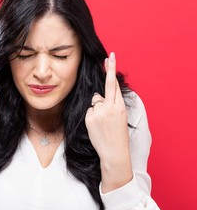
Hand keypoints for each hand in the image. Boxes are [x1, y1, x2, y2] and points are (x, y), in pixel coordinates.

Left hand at [85, 52, 131, 191]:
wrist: (114, 152)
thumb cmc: (117, 135)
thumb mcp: (119, 117)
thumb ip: (110, 104)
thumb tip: (98, 96)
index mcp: (120, 107)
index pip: (115, 85)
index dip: (112, 71)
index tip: (111, 58)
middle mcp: (111, 107)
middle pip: (107, 86)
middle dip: (109, 70)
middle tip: (108, 57)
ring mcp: (100, 112)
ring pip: (95, 101)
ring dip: (97, 108)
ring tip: (103, 122)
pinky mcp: (90, 118)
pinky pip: (89, 110)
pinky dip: (91, 116)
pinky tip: (97, 126)